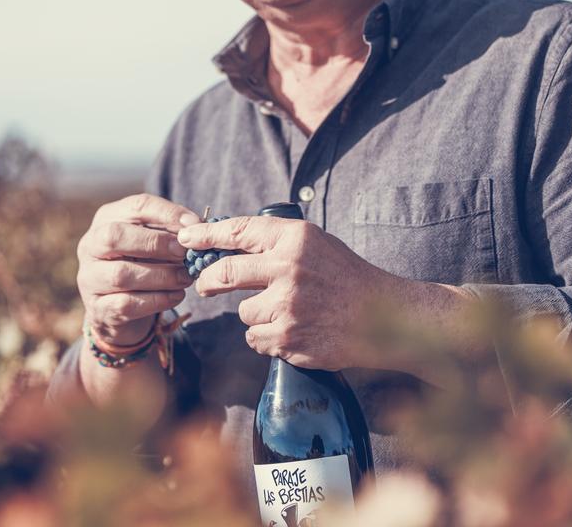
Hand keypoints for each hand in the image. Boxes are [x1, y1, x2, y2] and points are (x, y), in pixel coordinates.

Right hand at [77, 194, 198, 345]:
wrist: (119, 310)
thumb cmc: (142, 265)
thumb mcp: (154, 242)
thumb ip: (172, 232)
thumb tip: (198, 227)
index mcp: (108, 219)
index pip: (136, 206)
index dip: (168, 213)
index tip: (195, 225)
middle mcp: (90, 245)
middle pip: (115, 236)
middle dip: (155, 243)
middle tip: (184, 252)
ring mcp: (89, 277)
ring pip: (121, 274)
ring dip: (161, 276)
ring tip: (185, 278)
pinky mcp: (97, 308)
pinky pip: (125, 304)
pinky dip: (156, 300)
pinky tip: (176, 296)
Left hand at [177, 215, 392, 369]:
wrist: (385, 316)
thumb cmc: (346, 276)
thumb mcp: (314, 244)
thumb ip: (275, 242)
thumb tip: (226, 244)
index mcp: (294, 238)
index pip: (237, 232)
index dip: (206, 236)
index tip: (185, 239)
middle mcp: (288, 269)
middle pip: (224, 274)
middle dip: (209, 281)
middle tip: (206, 285)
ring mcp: (288, 306)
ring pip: (243, 312)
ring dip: (255, 315)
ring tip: (288, 312)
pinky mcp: (289, 338)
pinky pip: (256, 339)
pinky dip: (268, 338)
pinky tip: (295, 331)